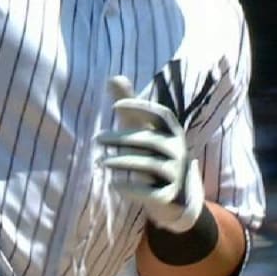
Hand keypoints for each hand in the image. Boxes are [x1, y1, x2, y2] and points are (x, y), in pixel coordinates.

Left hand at [96, 76, 204, 232]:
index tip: (116, 106)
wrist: (177, 198)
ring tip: (100, 162)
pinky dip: (129, 187)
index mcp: (174, 133)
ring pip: (147, 164)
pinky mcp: (170, 195)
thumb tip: (113, 77)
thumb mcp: (145, 132)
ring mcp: (176, 174)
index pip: (161, 115)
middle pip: (149, 140)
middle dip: (122, 138)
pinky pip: (148, 190)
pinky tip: (113, 184)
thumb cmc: (155, 156)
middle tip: (98, 138)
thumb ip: (131, 106)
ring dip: (121, 162)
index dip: (141, 108)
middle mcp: (178, 150)